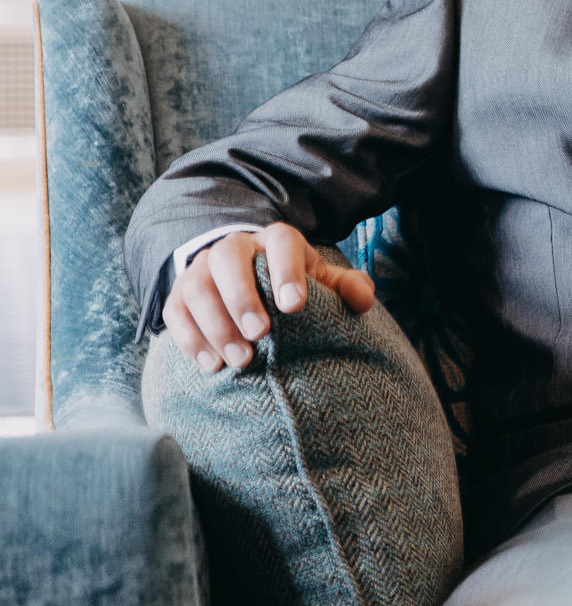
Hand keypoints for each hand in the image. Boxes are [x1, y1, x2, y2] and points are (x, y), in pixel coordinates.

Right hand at [164, 222, 376, 374]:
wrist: (250, 281)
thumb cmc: (294, 284)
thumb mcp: (325, 282)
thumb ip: (348, 287)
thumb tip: (363, 300)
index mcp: (276, 240)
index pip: (281, 243)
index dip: (286, 270)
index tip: (294, 305)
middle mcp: (235, 247)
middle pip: (227, 259)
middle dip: (242, 296)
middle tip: (259, 334)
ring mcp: (201, 269)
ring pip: (196, 287)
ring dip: (215, 324)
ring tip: (240, 360)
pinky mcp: (179, 295)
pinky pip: (174, 312)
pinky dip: (190, 339)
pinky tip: (212, 365)